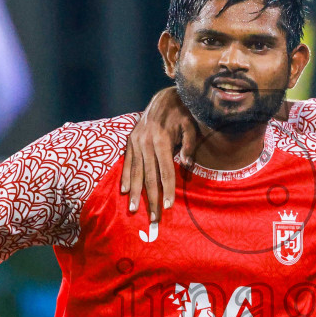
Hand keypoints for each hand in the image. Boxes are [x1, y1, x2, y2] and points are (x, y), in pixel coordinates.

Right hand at [119, 88, 198, 226]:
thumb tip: (187, 165)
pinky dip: (126, 177)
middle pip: (149, 176)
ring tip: (134, 210)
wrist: (164, 98)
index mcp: (162, 140)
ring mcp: (136, 142)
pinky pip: (127, 162)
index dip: (167, 190)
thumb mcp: (190, 126)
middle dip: (151, 199)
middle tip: (153, 218)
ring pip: (136, 172)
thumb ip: (189, 145)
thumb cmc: (182, 114)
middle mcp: (146, 143)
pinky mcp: (130, 140)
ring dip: (135, 193)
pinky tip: (125, 191)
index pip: (165, 171)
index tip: (168, 206)